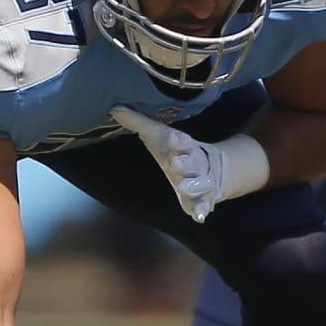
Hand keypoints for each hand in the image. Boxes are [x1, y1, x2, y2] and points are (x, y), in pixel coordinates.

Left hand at [111, 106, 268, 222]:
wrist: (211, 167)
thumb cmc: (177, 150)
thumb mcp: (158, 136)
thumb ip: (137, 123)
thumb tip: (114, 109)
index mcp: (185, 146)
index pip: (183, 141)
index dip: (179, 141)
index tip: (174, 138)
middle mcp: (194, 163)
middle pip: (192, 162)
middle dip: (185, 163)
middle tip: (177, 164)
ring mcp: (201, 181)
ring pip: (202, 183)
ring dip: (195, 186)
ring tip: (185, 188)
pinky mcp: (204, 198)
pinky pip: (204, 204)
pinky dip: (202, 209)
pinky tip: (199, 216)